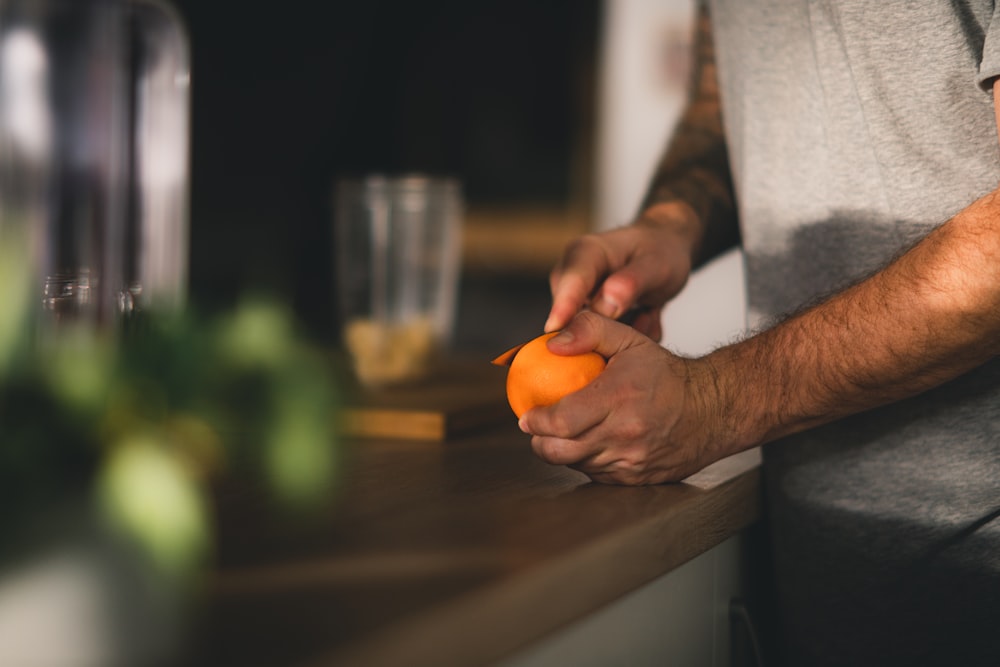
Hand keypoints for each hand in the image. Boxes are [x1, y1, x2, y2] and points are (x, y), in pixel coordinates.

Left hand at [519, 311, 722, 484]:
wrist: (712, 408)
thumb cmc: (666, 374)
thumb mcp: (629, 339)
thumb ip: (589, 330)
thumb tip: (551, 344)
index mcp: (619, 397)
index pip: (561, 421)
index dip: (535, 422)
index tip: (526, 415)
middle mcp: (625, 434)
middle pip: (560, 451)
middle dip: (539, 442)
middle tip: (535, 428)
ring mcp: (631, 461)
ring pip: (577, 465)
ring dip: (562, 451)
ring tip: (562, 434)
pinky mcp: (636, 479)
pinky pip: (597, 475)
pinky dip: (586, 461)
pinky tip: (589, 444)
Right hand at [545, 202, 699, 339]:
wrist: (662, 250)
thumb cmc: (659, 251)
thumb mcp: (657, 264)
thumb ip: (632, 282)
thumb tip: (604, 304)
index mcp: (585, 252)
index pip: (572, 281)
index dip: (563, 306)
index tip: (554, 328)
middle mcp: (571, 274)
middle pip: (569, 312)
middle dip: (601, 329)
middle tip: (643, 316)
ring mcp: (573, 296)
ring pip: (583, 329)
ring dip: (618, 332)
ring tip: (647, 312)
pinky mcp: (581, 315)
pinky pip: (595, 337)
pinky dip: (621, 337)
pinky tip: (642, 317)